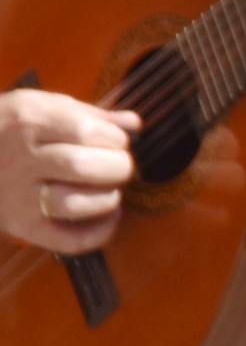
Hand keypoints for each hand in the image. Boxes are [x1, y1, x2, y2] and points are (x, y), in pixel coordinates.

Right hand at [0, 89, 140, 254]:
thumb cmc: (9, 127)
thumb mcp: (41, 105)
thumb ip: (90, 114)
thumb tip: (133, 124)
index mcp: (29, 122)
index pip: (87, 132)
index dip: (115, 138)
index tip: (116, 140)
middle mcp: (21, 160)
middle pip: (82, 167)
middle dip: (117, 166)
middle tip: (117, 165)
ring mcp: (18, 196)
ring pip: (73, 203)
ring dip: (106, 198)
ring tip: (109, 188)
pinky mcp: (22, 226)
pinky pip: (67, 240)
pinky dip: (99, 233)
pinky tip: (110, 216)